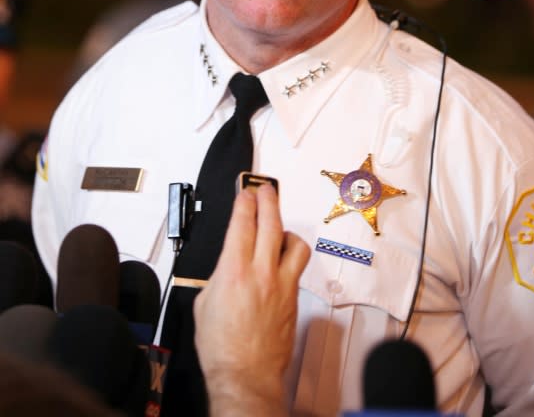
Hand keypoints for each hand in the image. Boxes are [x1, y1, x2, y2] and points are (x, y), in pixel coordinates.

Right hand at [194, 183, 309, 416]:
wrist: (245, 375)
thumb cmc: (221, 347)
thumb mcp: (204, 304)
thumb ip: (219, 276)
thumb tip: (227, 265)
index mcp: (234, 272)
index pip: (243, 224)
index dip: (244, 203)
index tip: (245, 193)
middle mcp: (262, 273)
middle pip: (270, 223)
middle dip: (268, 200)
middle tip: (265, 190)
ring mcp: (282, 284)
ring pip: (294, 242)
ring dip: (285, 228)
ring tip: (278, 226)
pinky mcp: (293, 297)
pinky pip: (296, 266)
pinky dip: (289, 255)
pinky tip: (282, 257)